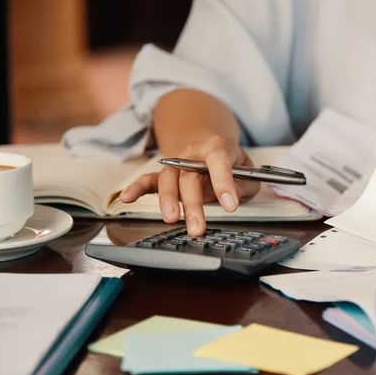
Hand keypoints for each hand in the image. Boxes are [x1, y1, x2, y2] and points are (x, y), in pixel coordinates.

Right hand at [119, 135, 260, 235]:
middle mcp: (193, 154)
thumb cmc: (232, 163)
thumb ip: (243, 185)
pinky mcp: (165, 174)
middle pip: (189, 175)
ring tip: (172, 220)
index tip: (230, 205)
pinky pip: (148, 180)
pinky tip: (127, 198)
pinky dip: (136, 188)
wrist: (212, 147)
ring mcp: (177, 163)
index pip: (219, 160)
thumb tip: (231, 197)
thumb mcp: (248, 172)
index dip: (224, 182)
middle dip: (193, 203)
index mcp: (218, 147)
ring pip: (168, 179)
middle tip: (198, 227)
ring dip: (168, 201)